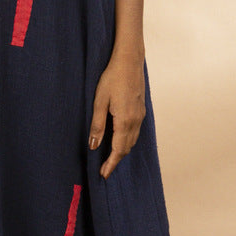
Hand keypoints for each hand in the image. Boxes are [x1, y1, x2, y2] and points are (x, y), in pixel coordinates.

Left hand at [88, 50, 145, 177]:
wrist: (129, 61)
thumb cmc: (112, 78)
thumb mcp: (99, 101)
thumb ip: (98, 125)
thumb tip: (94, 146)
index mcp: (125, 121)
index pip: (118, 150)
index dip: (111, 164)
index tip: (104, 174)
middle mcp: (136, 121)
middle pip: (127, 148)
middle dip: (116, 160)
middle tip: (104, 168)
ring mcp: (140, 115)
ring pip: (132, 140)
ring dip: (122, 150)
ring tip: (110, 157)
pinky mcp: (141, 110)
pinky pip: (135, 131)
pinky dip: (127, 140)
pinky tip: (119, 138)